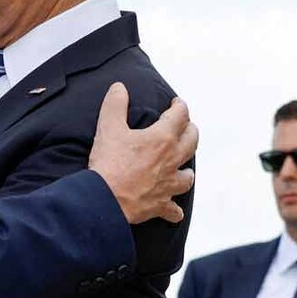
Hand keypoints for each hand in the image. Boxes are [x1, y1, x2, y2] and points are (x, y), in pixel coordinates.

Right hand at [89, 83, 197, 224]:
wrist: (105, 199)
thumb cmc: (108, 163)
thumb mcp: (108, 127)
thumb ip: (115, 104)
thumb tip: (120, 87)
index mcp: (162, 139)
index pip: (180, 116)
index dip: (180, 106)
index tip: (177, 103)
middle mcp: (171, 160)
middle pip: (192, 142)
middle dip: (190, 131)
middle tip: (185, 127)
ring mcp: (168, 184)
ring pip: (188, 176)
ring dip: (187, 169)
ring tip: (183, 166)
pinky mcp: (161, 205)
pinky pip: (174, 210)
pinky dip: (174, 209)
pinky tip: (173, 209)